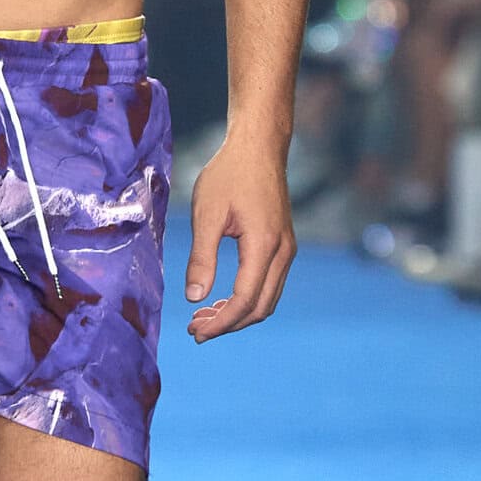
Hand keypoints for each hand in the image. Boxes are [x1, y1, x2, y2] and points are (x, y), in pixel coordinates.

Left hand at [184, 137, 296, 340]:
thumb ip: (201, 258)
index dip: (221, 323)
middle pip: (261, 307)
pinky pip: (269, 284)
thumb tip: (194, 298)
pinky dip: (247, 298)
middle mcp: (283, 252)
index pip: (245, 300)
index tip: (196, 333)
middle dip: (228, 324)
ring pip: (267, 299)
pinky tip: (221, 298)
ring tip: (204, 317)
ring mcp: (286, 249)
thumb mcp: (206, 214)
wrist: (258, 147)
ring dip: (238, 314)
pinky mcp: (282, 245)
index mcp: (264, 245)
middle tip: (195, 330)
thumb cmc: (229, 174)